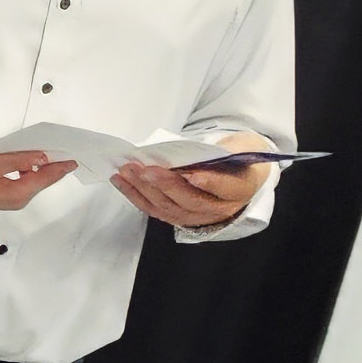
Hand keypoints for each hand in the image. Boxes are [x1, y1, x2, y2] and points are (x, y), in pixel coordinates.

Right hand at [0, 116, 75, 211]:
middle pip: (11, 194)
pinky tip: (41, 173)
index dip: (19, 162)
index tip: (43, 154)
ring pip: (12, 199)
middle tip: (65, 164)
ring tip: (60, 168)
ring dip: (39, 185)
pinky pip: (9, 197)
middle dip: (41, 180)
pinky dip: (29, 187)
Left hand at [114, 138, 269, 228]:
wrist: (237, 173)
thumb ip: (226, 148)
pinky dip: (135, 195)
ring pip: (168, 207)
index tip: (193, 175)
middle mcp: (219, 208)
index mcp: (240, 188)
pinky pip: (154, 209)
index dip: (209, 183)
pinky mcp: (178, 217)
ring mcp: (197, 216)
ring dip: (143, 189)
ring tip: (127, 170)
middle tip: (145, 169)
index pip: (225, 188)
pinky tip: (120, 181)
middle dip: (164, 184)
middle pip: (189, 200)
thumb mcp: (241, 145)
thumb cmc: (236, 156)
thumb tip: (196, 150)